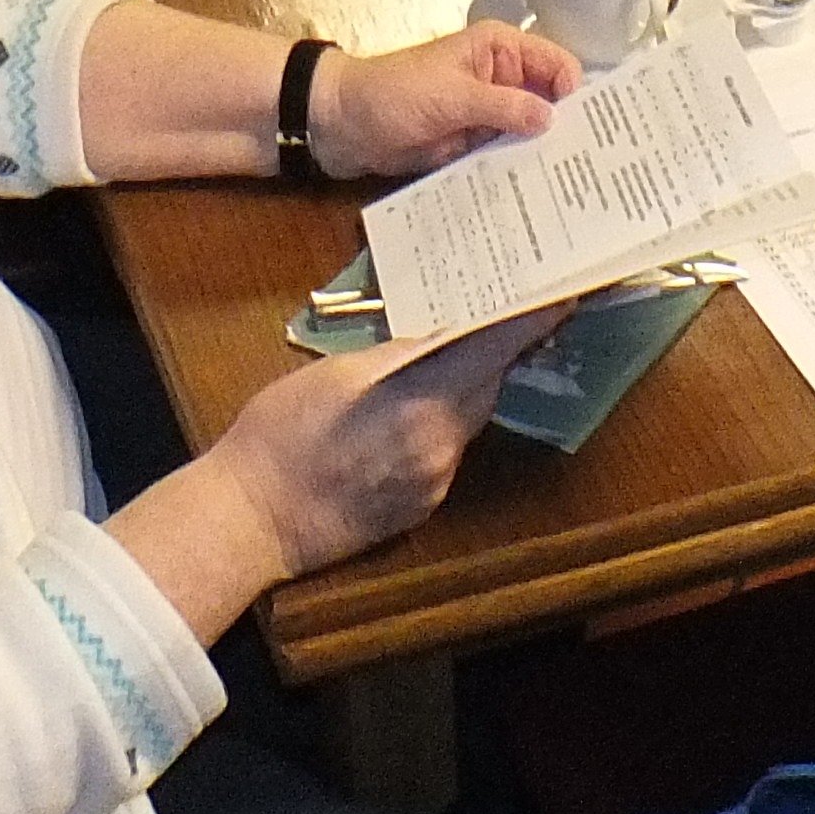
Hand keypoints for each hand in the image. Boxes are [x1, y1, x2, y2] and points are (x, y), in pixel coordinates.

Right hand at [140, 312, 562, 604]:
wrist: (249, 519)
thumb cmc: (282, 432)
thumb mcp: (338, 373)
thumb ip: (398, 354)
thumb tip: (440, 335)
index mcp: (424, 406)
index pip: (496, 355)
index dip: (533, 323)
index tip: (565, 294)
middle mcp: (442, 450)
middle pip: (487, 389)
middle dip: (495, 352)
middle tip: (501, 311)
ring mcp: (433, 485)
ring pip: (465, 423)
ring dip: (462, 390)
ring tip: (441, 359)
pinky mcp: (417, 511)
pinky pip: (443, 454)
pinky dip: (437, 427)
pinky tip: (403, 416)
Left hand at [310, 21, 577, 179]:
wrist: (339, 124)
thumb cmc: (392, 94)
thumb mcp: (451, 97)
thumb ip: (503, 106)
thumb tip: (552, 120)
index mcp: (499, 49)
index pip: (556, 64)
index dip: (576, 93)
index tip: (595, 129)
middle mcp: (500, 78)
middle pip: (548, 102)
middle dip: (566, 128)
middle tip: (595, 166)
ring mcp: (487, 113)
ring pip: (529, 133)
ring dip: (543, 155)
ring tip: (574, 187)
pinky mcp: (472, 144)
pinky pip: (505, 156)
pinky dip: (518, 170)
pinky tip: (539, 194)